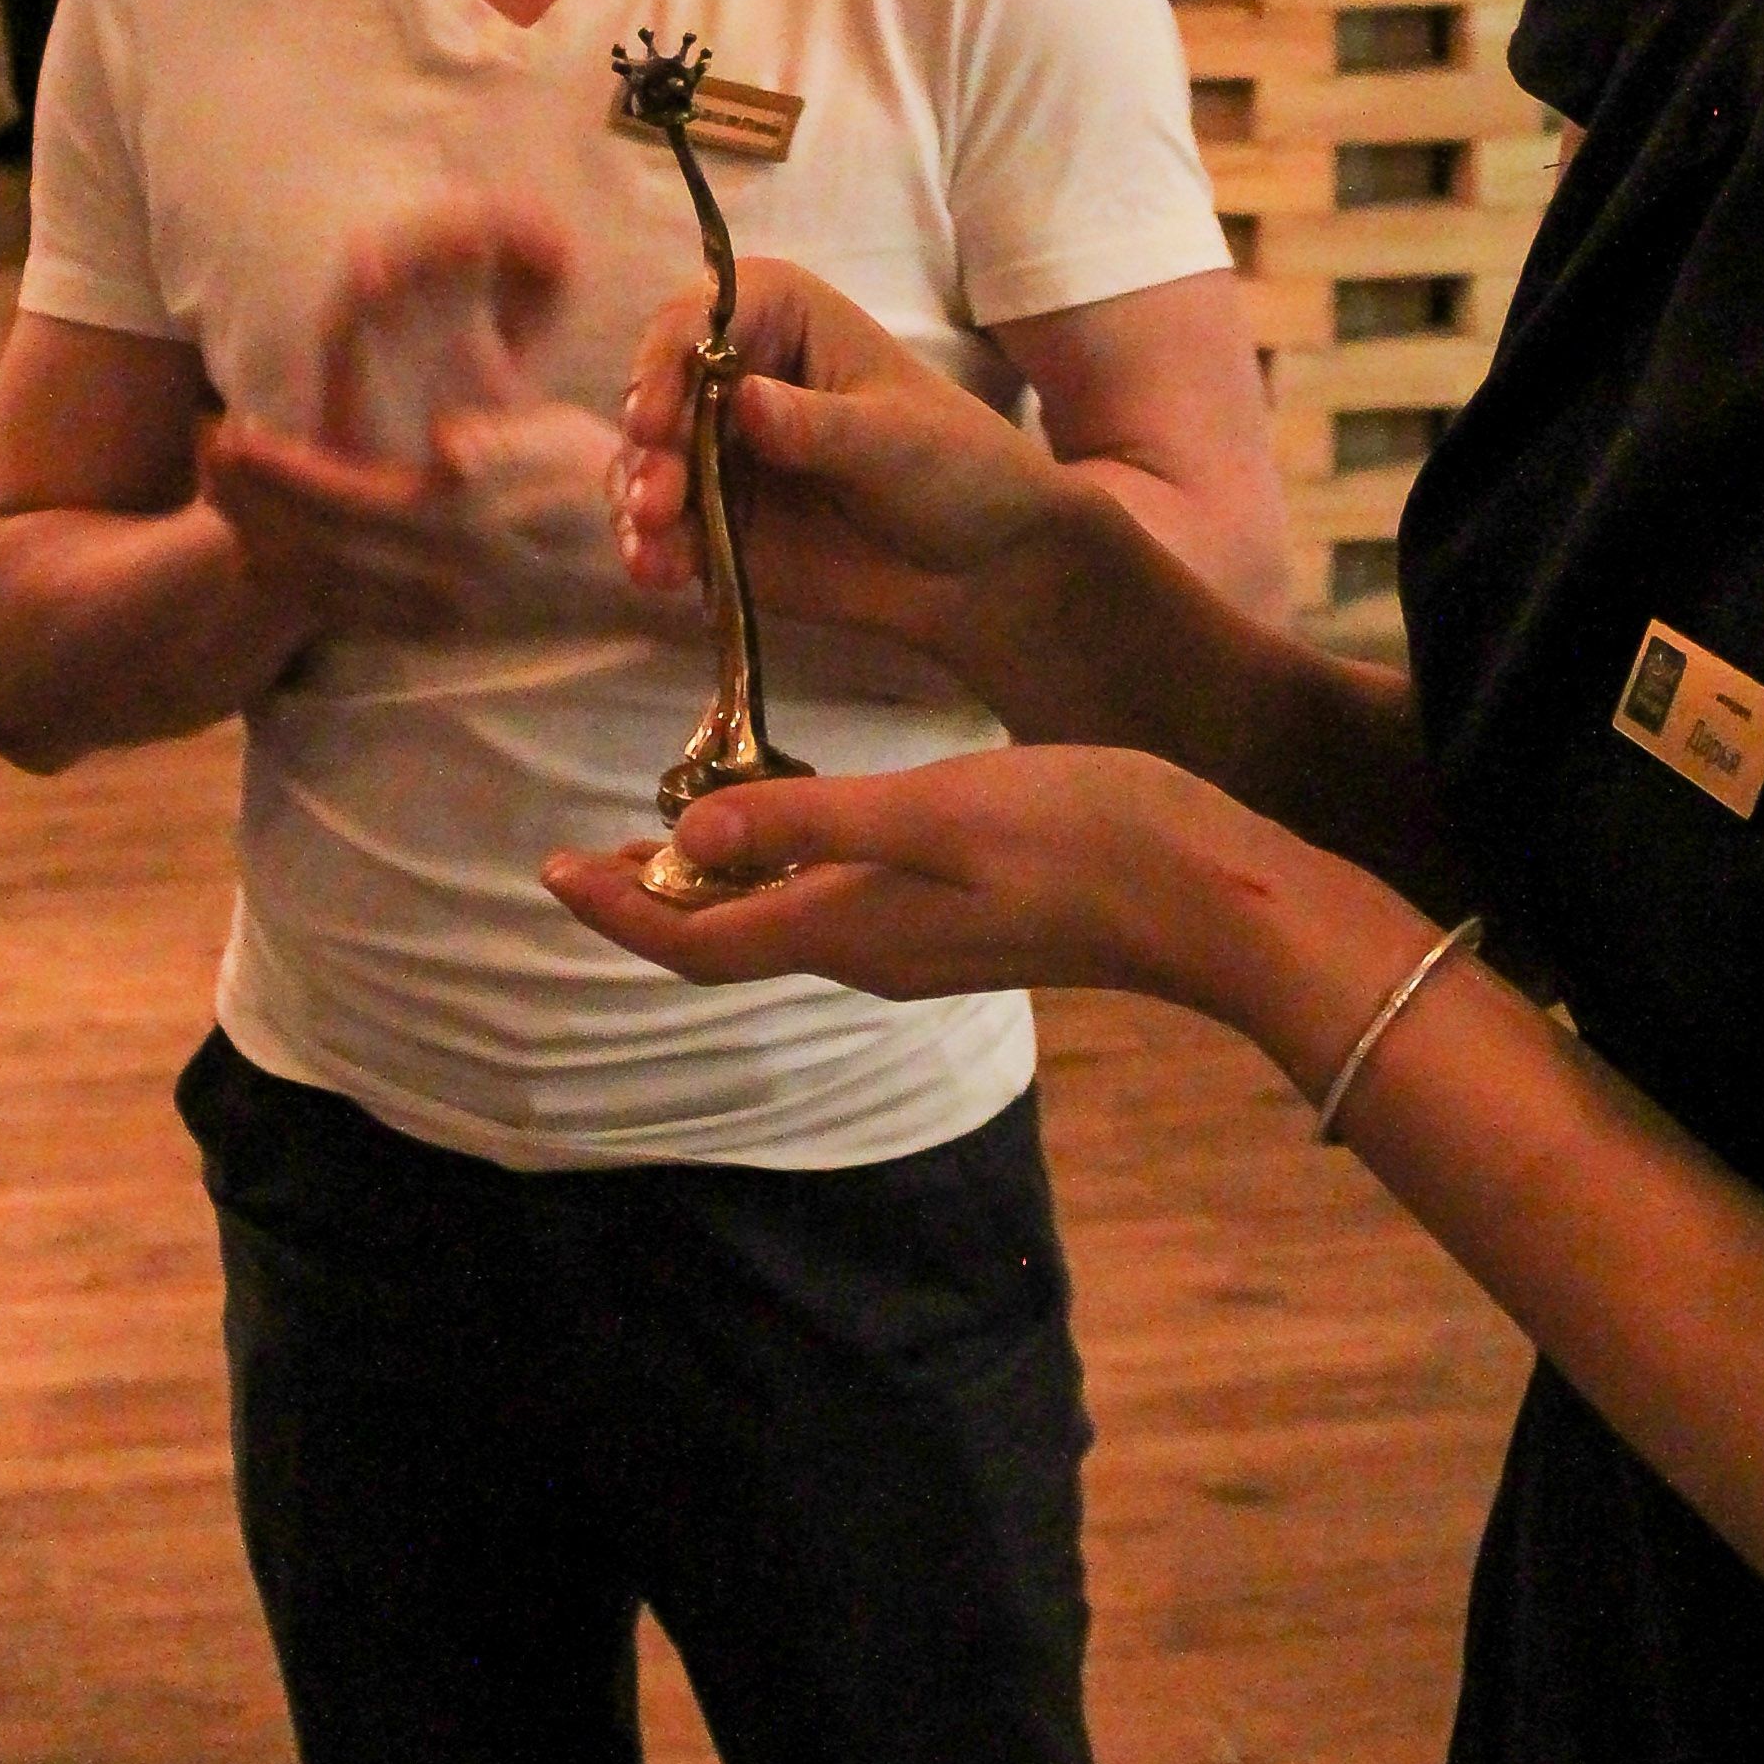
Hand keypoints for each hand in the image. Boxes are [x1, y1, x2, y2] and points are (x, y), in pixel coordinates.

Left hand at [200, 195, 589, 652]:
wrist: (650, 578)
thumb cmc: (603, 481)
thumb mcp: (559, 442)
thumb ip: (499, 441)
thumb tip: (445, 448)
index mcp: (461, 523)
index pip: (340, 495)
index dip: (277, 467)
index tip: (230, 428)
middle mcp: (439, 578)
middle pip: (310, 544)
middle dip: (248, 498)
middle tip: (205, 448)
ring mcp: (434, 613)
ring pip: (317, 584)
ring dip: (258, 537)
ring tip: (220, 489)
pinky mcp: (435, 633)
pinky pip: (343, 612)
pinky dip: (293, 579)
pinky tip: (268, 547)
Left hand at [543, 743, 1309, 1017]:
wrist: (1215, 900)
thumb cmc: (1084, 835)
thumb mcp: (934, 810)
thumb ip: (810, 820)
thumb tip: (691, 835)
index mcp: (851, 927)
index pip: (696, 938)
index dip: (617, 907)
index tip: (548, 870)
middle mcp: (872, 953)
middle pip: (727, 943)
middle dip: (649, 903)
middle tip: (585, 858)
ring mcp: (922, 947)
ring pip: (782, 928)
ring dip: (714, 893)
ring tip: (668, 839)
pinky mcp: (965, 928)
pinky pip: (837, 913)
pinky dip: (784, 878)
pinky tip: (792, 833)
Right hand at [611, 258, 1078, 665]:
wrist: (983, 562)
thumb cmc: (955, 465)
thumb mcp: (897, 439)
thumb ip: (820, 426)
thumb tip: (746, 402)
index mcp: (778, 315)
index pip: (696, 318)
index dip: (663, 364)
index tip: (655, 422)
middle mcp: (731, 373)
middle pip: (656, 395)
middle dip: (647, 450)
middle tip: (658, 504)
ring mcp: (716, 449)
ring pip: (645, 463)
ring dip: (637, 503)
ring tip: (654, 550)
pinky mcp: (712, 518)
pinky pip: (662, 528)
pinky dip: (651, 548)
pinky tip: (657, 573)